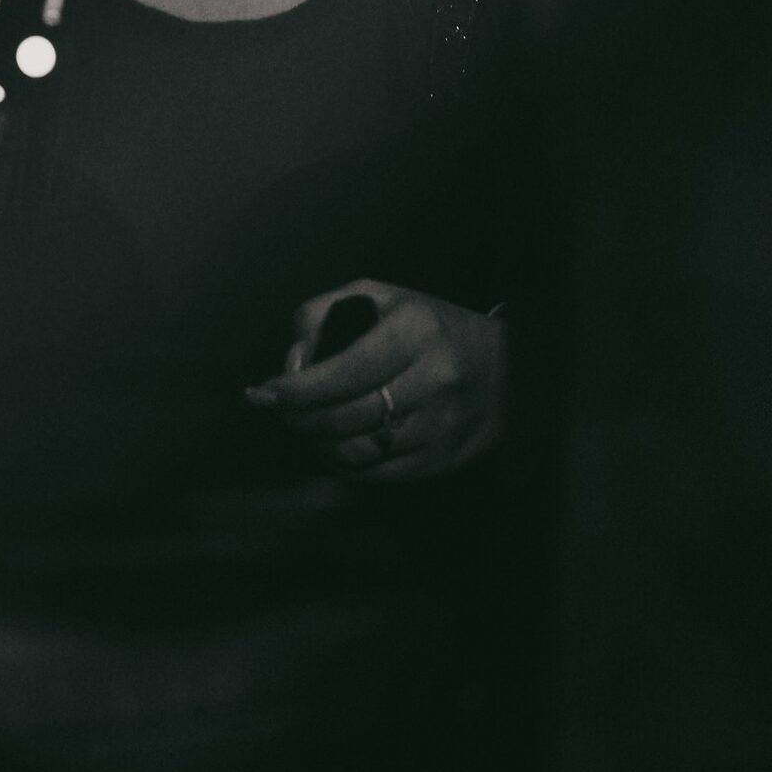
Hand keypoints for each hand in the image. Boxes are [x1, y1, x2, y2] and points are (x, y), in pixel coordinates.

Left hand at [246, 277, 504, 483]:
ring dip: (319, 446)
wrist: (508, 367)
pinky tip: (335, 449)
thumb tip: (294, 357)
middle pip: (345, 416)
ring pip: (359, 451)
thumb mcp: (383, 297)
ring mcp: (442, 423)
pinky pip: (381, 475)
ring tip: (306, 430)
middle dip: (300, 419)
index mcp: (414, 330)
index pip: (342, 370)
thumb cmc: (431, 327)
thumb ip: (326, 312)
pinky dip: (348, 467)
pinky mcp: (446, 457)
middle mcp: (433, 377)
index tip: (264, 394)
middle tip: (281, 413)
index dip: (296, 389)